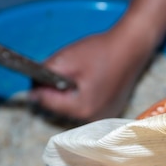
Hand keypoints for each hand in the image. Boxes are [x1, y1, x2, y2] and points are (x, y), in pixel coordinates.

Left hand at [30, 25, 154, 121]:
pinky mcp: (111, 111)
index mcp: (81, 108)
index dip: (38, 88)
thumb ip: (45, 74)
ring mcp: (104, 117)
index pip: (47, 103)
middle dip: (55, 92)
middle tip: (62, 71)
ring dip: (68, 95)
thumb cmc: (102, 51)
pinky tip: (90, 81)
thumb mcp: (67, 58)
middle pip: (60, 109)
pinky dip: (83, 97)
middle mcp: (93, 119)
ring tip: (78, 75)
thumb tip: (33, 88)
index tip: (36, 76)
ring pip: (73, 109)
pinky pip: (87, 108)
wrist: (132, 47)